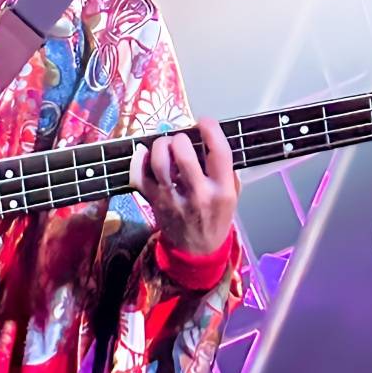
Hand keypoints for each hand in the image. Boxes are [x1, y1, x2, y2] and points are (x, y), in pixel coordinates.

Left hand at [129, 118, 238, 256]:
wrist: (198, 250)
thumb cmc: (216, 217)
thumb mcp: (233, 196)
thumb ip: (225, 170)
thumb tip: (208, 140)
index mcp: (222, 190)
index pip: (219, 153)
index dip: (211, 130)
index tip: (204, 122)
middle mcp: (198, 194)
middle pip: (185, 154)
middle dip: (181, 138)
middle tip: (181, 139)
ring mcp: (173, 199)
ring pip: (160, 163)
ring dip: (160, 146)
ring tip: (165, 144)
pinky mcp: (154, 201)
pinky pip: (140, 176)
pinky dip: (138, 160)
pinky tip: (144, 153)